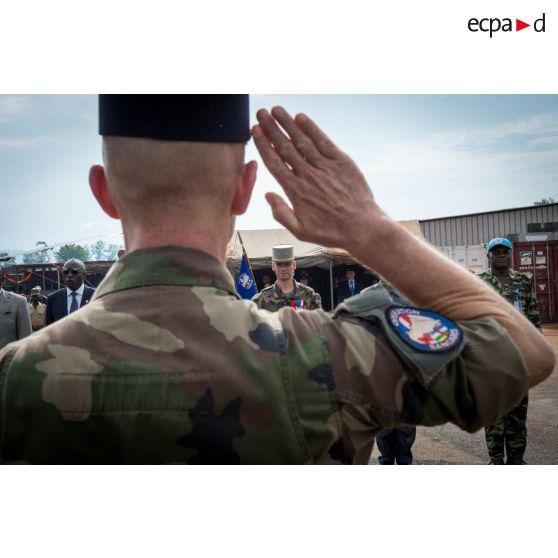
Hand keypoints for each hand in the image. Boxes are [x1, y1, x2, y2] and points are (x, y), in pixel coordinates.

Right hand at [252, 107, 380, 249]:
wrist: (362, 228)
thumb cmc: (331, 232)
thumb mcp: (301, 231)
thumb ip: (281, 213)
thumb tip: (268, 195)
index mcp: (295, 191)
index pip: (274, 162)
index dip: (263, 144)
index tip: (255, 131)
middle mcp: (308, 175)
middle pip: (285, 147)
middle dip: (271, 128)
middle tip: (261, 113)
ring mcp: (325, 167)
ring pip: (302, 141)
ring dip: (288, 123)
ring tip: (276, 110)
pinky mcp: (342, 162)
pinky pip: (324, 141)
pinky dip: (312, 129)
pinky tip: (301, 118)